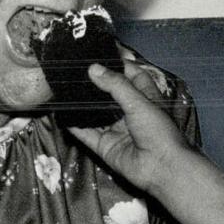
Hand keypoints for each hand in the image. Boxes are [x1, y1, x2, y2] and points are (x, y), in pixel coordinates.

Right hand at [68, 62, 194, 200]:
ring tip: (64, 88)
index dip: (119, 65)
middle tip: (75, 71)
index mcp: (145, 98)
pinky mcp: (106, 146)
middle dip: (95, 84)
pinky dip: (74, 126)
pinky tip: (62, 114)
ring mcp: (117, 130)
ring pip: (96, 114)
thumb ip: (115, 85)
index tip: (100, 55)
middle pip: (110, 94)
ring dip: (83, 104)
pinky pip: (87, 134)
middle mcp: (130, 113)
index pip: (133, 75)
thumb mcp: (139, 101)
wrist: (161, 168)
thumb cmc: (158, 131)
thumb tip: (93, 68)